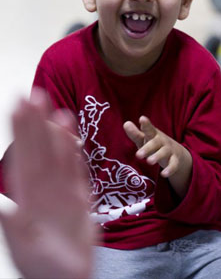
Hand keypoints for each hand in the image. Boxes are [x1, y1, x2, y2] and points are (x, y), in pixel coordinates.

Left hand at [0, 88, 94, 278]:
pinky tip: (68, 132)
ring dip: (54, 131)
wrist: (67, 278)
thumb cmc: (44, 267)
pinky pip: (74, 167)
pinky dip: (71, 149)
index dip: (20, 131)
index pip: (22, 156)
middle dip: (34, 122)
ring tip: (52, 107)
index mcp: (26, 196)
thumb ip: (15, 225)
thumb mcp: (26, 248)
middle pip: (38, 148)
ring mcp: (61, 188)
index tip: (17, 106)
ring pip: (56, 153)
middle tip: (33, 95)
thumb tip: (2, 206)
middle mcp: (42, 187)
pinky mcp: (79, 194)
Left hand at [124, 116, 183, 177]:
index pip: (149, 129)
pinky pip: (173, 165)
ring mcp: (169, 151)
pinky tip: (164, 174)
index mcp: (153, 135)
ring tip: (149, 161)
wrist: (177, 153)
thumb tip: (125, 124)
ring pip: (163, 153)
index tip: (142, 119)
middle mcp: (161, 141)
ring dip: (157, 157)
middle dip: (147, 148)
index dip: (146, 124)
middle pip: (155, 143)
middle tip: (138, 155)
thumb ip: (135, 134)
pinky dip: (170, 169)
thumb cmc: (155, 145)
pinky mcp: (175, 161)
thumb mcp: (145, 139)